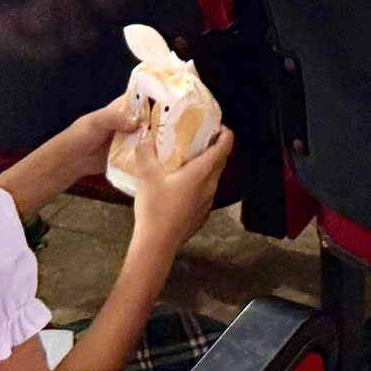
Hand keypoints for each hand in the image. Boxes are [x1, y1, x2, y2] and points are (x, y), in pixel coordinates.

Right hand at [116, 117, 232, 259]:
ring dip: (207, 164)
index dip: (225, 131)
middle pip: (222, 160)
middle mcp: (211, 185)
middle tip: (197, 136)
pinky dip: (201, 181)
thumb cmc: (155, 208)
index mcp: (203, 172)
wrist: (157, 245)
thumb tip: (144, 132)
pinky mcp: (202, 214)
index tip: (215, 124)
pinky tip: (183, 183)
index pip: (226, 145)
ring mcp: (209, 202)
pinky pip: (207, 191)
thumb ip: (145, 151)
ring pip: (214, 176)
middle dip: (214, 145)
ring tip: (188, 157)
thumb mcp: (146, 176)